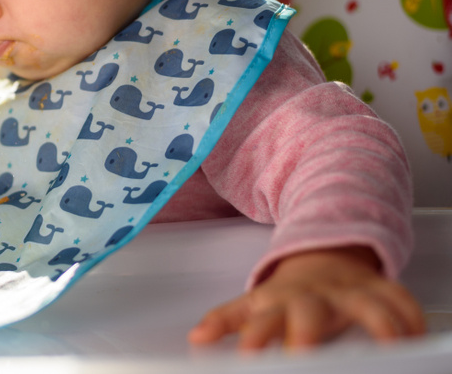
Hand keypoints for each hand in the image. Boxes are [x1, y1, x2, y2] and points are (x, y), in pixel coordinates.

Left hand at [188, 246, 425, 350]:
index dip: (255, 338)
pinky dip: (410, 317)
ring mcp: (347, 293)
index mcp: (279, 304)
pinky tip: (415, 338)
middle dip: (307, 335)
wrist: (322, 254)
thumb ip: (227, 321)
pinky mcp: (378, 291)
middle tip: (304, 356)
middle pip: (309, 314)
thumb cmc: (287, 292)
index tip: (249, 357)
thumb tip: (196, 338)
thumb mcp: (254, 303)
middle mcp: (313, 298)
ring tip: (389, 348)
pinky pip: (399, 299)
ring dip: (379, 326)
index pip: (261, 323)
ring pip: (367, 306)